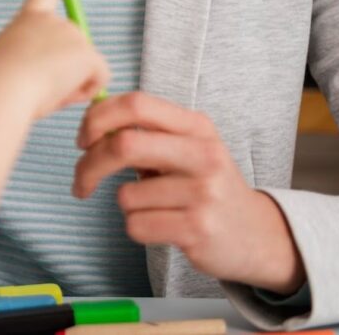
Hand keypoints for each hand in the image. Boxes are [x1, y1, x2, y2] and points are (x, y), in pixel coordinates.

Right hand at [0, 0, 109, 119]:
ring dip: (69, 84)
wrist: (2, 89)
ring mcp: (72, 34)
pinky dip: (83, 91)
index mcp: (28, 19)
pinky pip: (98, 80)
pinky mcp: (88, 53)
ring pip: (84, 69)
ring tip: (41, 90)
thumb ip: (32, 57)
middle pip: (73, 49)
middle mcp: (53, 20)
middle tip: (38, 86)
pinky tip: (61, 93)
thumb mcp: (9, 60)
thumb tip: (54, 75)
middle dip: (65, 71)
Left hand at [74, 92, 304, 293]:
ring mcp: (203, 192)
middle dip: (89, 165)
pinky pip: (137, 225)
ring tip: (153, 207)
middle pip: (124, 145)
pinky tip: (162, 226)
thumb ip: (146, 132)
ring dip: (126, 204)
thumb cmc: (205, 186)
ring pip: (126, 195)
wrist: (257, 235)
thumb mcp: (186, 147)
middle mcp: (202, 154)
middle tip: (81, 182)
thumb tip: (90, 124)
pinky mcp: (198, 228)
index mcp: (195, 126)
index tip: (82, 140)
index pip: (136, 104)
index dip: (97, 118)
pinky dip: (137, 227)